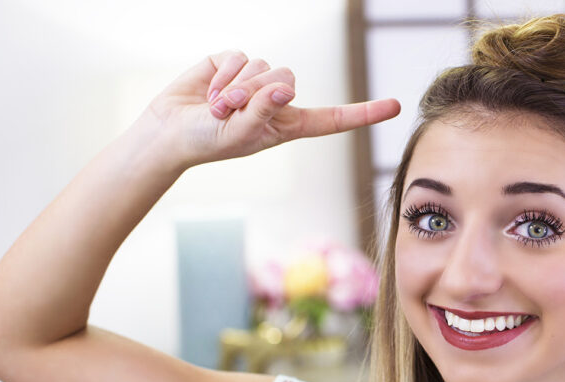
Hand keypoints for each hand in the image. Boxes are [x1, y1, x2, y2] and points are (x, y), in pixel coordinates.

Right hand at [138, 50, 399, 168]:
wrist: (170, 132)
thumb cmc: (208, 142)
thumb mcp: (239, 134)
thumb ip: (262, 111)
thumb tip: (284, 88)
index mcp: (289, 125)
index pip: (333, 118)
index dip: (363, 112)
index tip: (394, 106)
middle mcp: (277, 101)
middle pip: (288, 78)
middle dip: (257, 93)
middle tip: (232, 112)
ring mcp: (255, 80)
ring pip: (263, 66)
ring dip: (236, 87)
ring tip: (217, 108)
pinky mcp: (233, 64)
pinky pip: (239, 56)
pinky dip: (223, 75)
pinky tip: (209, 92)